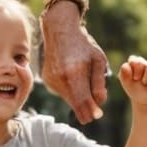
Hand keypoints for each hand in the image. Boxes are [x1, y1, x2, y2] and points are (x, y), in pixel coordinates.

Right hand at [41, 3, 108, 122]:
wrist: (60, 32)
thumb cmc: (84, 46)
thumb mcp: (99, 61)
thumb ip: (99, 84)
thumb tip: (100, 104)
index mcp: (74, 74)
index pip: (82, 104)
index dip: (91, 113)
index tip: (98, 114)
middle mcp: (59, 80)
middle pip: (75, 105)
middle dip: (87, 106)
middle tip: (96, 99)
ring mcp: (50, 81)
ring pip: (69, 100)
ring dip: (79, 96)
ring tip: (84, 78)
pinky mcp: (47, 81)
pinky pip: (63, 93)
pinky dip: (71, 90)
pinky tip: (73, 76)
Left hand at [118, 55, 146, 105]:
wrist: (146, 100)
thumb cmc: (135, 90)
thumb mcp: (126, 84)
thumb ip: (123, 74)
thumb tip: (126, 64)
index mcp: (134, 63)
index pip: (132, 60)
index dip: (131, 71)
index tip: (132, 79)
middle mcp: (144, 62)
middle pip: (140, 61)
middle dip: (138, 74)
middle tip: (138, 80)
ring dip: (145, 79)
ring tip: (146, 83)